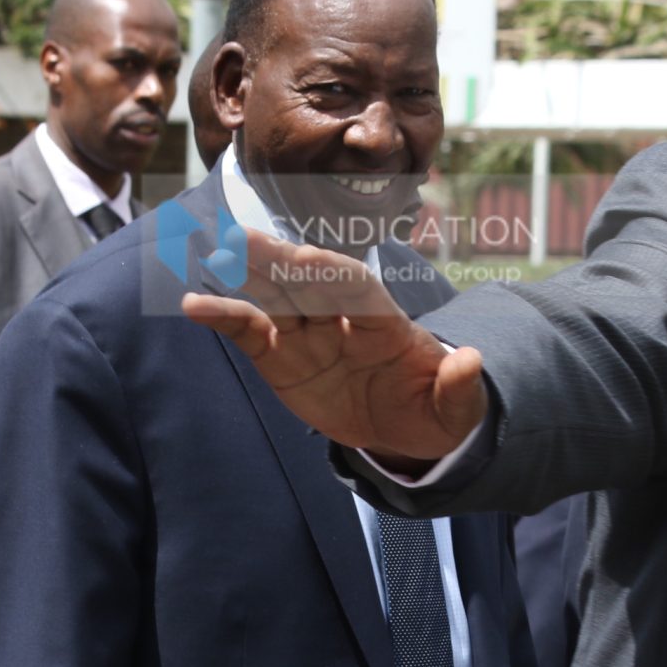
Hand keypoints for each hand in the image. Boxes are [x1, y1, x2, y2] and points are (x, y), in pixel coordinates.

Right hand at [181, 230, 487, 467]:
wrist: (406, 428)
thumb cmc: (435, 409)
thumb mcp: (458, 409)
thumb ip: (461, 386)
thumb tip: (473, 361)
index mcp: (387, 324)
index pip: (359, 291)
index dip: (336, 275)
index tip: (309, 260)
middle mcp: (342, 319)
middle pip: (310, 283)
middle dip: (282, 261)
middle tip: (248, 238)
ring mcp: (308, 334)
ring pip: (274, 298)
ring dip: (247, 277)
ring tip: (215, 255)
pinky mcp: (281, 356)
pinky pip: (250, 332)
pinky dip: (223, 318)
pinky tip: (193, 306)